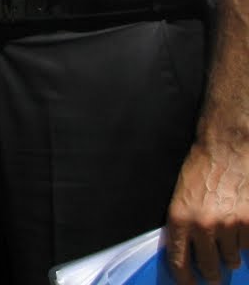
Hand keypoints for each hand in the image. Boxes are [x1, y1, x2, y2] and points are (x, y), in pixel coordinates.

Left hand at [165, 141, 248, 283]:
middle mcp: (203, 225)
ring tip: (228, 243)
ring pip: (232, 259)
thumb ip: (185, 225)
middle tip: (215, 276)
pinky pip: (248, 246)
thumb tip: (189, 253)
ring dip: (231, 256)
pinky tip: (240, 228)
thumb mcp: (181, 197)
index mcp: (180, 218)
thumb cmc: (200, 170)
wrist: (225, 150)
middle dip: (212, 274)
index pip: (179, 260)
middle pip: (209, 267)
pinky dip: (245, 242)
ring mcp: (229, 225)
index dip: (185, 278)